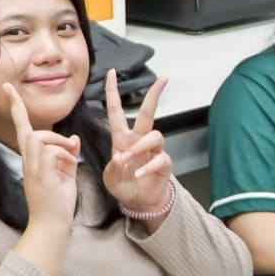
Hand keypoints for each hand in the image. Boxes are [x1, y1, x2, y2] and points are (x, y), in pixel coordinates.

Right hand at [5, 83, 80, 230]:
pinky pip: (51, 151)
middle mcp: (28, 162)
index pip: (23, 129)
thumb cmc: (57, 202)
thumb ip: (69, 155)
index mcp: (33, 160)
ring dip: (61, 146)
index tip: (8, 88)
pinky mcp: (39, 174)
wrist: (52, 225)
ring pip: (41, 138)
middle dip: (49, 132)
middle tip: (69, 151)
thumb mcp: (67, 174)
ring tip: (69, 164)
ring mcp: (31, 168)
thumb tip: (74, 139)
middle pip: (32, 132)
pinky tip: (68, 170)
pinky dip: (65, 157)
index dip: (17, 108)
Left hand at [102, 71, 173, 216]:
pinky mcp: (164, 163)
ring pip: (154, 136)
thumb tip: (121, 157)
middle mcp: (139, 140)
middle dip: (154, 94)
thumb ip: (113, 167)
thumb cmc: (125, 185)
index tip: (111, 73)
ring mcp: (153, 151)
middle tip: (163, 79)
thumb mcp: (110, 177)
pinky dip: (148, 167)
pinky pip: (159, 159)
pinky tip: (140, 175)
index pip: (116, 111)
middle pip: (148, 112)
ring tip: (130, 160)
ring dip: (140, 147)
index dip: (112, 92)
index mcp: (122, 139)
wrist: (140, 202)